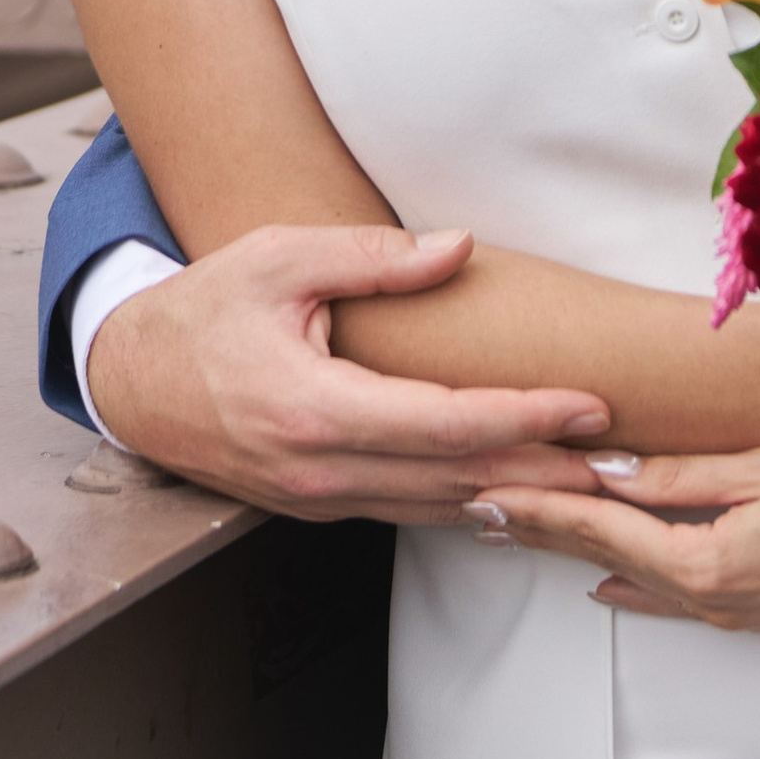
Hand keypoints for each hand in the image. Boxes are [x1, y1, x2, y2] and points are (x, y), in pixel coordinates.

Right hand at [84, 221, 614, 521]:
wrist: (132, 379)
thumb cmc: (204, 310)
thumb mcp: (280, 258)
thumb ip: (372, 257)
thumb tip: (458, 248)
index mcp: (314, 410)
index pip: (446, 424)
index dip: (526, 418)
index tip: (590, 407)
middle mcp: (322, 471)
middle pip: (458, 480)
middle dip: (548, 474)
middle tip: (627, 465)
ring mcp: (320, 500)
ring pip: (439, 507)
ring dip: (520, 498)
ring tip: (595, 484)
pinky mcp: (320, 506)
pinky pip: (409, 510)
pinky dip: (470, 503)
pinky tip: (518, 493)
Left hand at [465, 445, 759, 628]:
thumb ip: (682, 472)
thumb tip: (605, 466)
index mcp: (711, 566)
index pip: (600, 530)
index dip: (538, 506)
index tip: (482, 490)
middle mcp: (717, 604)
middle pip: (606, 561)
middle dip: (541, 532)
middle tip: (476, 507)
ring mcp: (742, 614)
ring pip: (636, 580)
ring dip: (580, 552)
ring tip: (523, 528)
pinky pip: (675, 597)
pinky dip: (629, 575)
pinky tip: (602, 574)